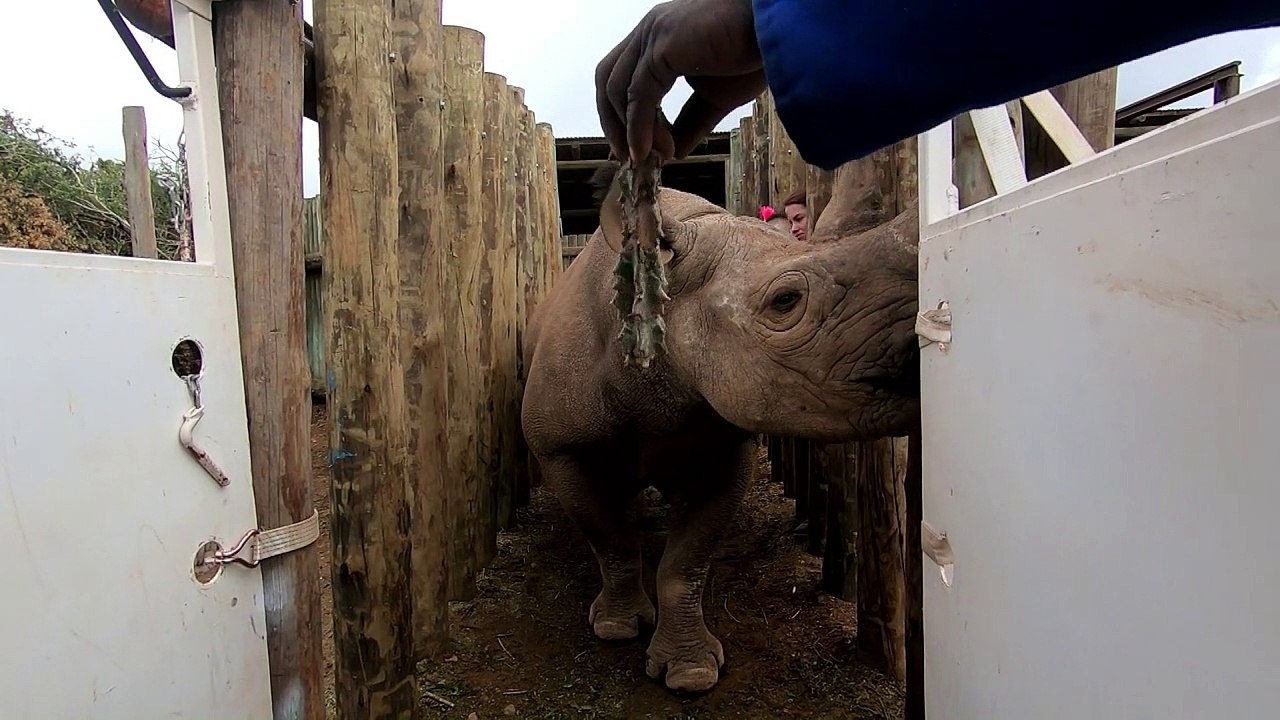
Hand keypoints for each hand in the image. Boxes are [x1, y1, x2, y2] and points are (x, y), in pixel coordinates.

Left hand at [595, 0, 765, 163]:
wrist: (780, 31)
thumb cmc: (755, 52)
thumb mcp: (716, 98)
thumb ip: (691, 122)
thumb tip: (673, 152)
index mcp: (659, 38)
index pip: (622, 77)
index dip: (621, 115)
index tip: (634, 148)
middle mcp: (649, 32)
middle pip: (607, 80)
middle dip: (612, 122)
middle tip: (629, 157)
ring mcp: (652, 35)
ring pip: (617, 89)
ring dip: (629, 130)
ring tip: (651, 158)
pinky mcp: (662, 46)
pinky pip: (639, 95)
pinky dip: (638, 127)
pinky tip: (649, 151)